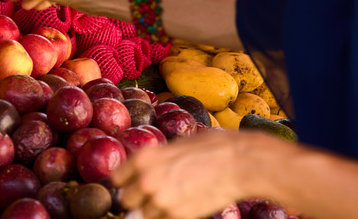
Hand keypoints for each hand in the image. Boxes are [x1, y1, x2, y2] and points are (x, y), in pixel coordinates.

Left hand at [112, 131, 283, 218]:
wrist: (240, 163)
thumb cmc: (213, 148)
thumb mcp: (177, 146)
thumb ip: (156, 162)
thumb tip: (144, 175)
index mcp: (144, 158)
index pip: (117, 178)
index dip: (127, 182)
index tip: (135, 185)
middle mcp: (146, 180)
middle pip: (126, 201)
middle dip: (139, 199)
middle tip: (158, 194)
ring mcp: (160, 201)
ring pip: (145, 215)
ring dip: (157, 210)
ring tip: (178, 197)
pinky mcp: (177, 217)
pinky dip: (172, 216)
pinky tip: (188, 203)